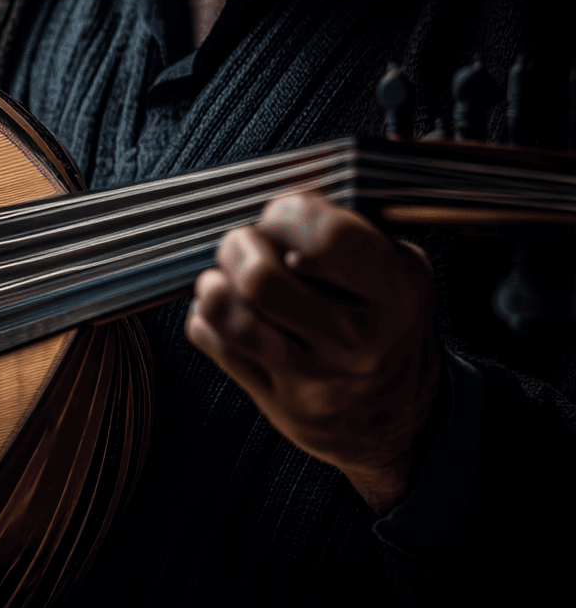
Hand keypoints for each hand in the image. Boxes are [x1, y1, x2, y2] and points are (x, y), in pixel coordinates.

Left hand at [184, 192, 440, 511]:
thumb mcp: (402, 272)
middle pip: (261, 278)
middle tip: (245, 243)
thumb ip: (354, 231)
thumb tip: (290, 188)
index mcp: (394, 296)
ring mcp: (310, 375)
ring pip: (227, 312)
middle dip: (240, 245)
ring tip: (228, 276)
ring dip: (215, 281)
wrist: (399, 419)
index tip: (284, 213)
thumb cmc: (392, 330)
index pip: (327, 238)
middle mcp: (352, 340)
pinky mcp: (273, 397)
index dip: (291, 212)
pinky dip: (206, 315)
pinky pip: (212, 341)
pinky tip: (226, 309)